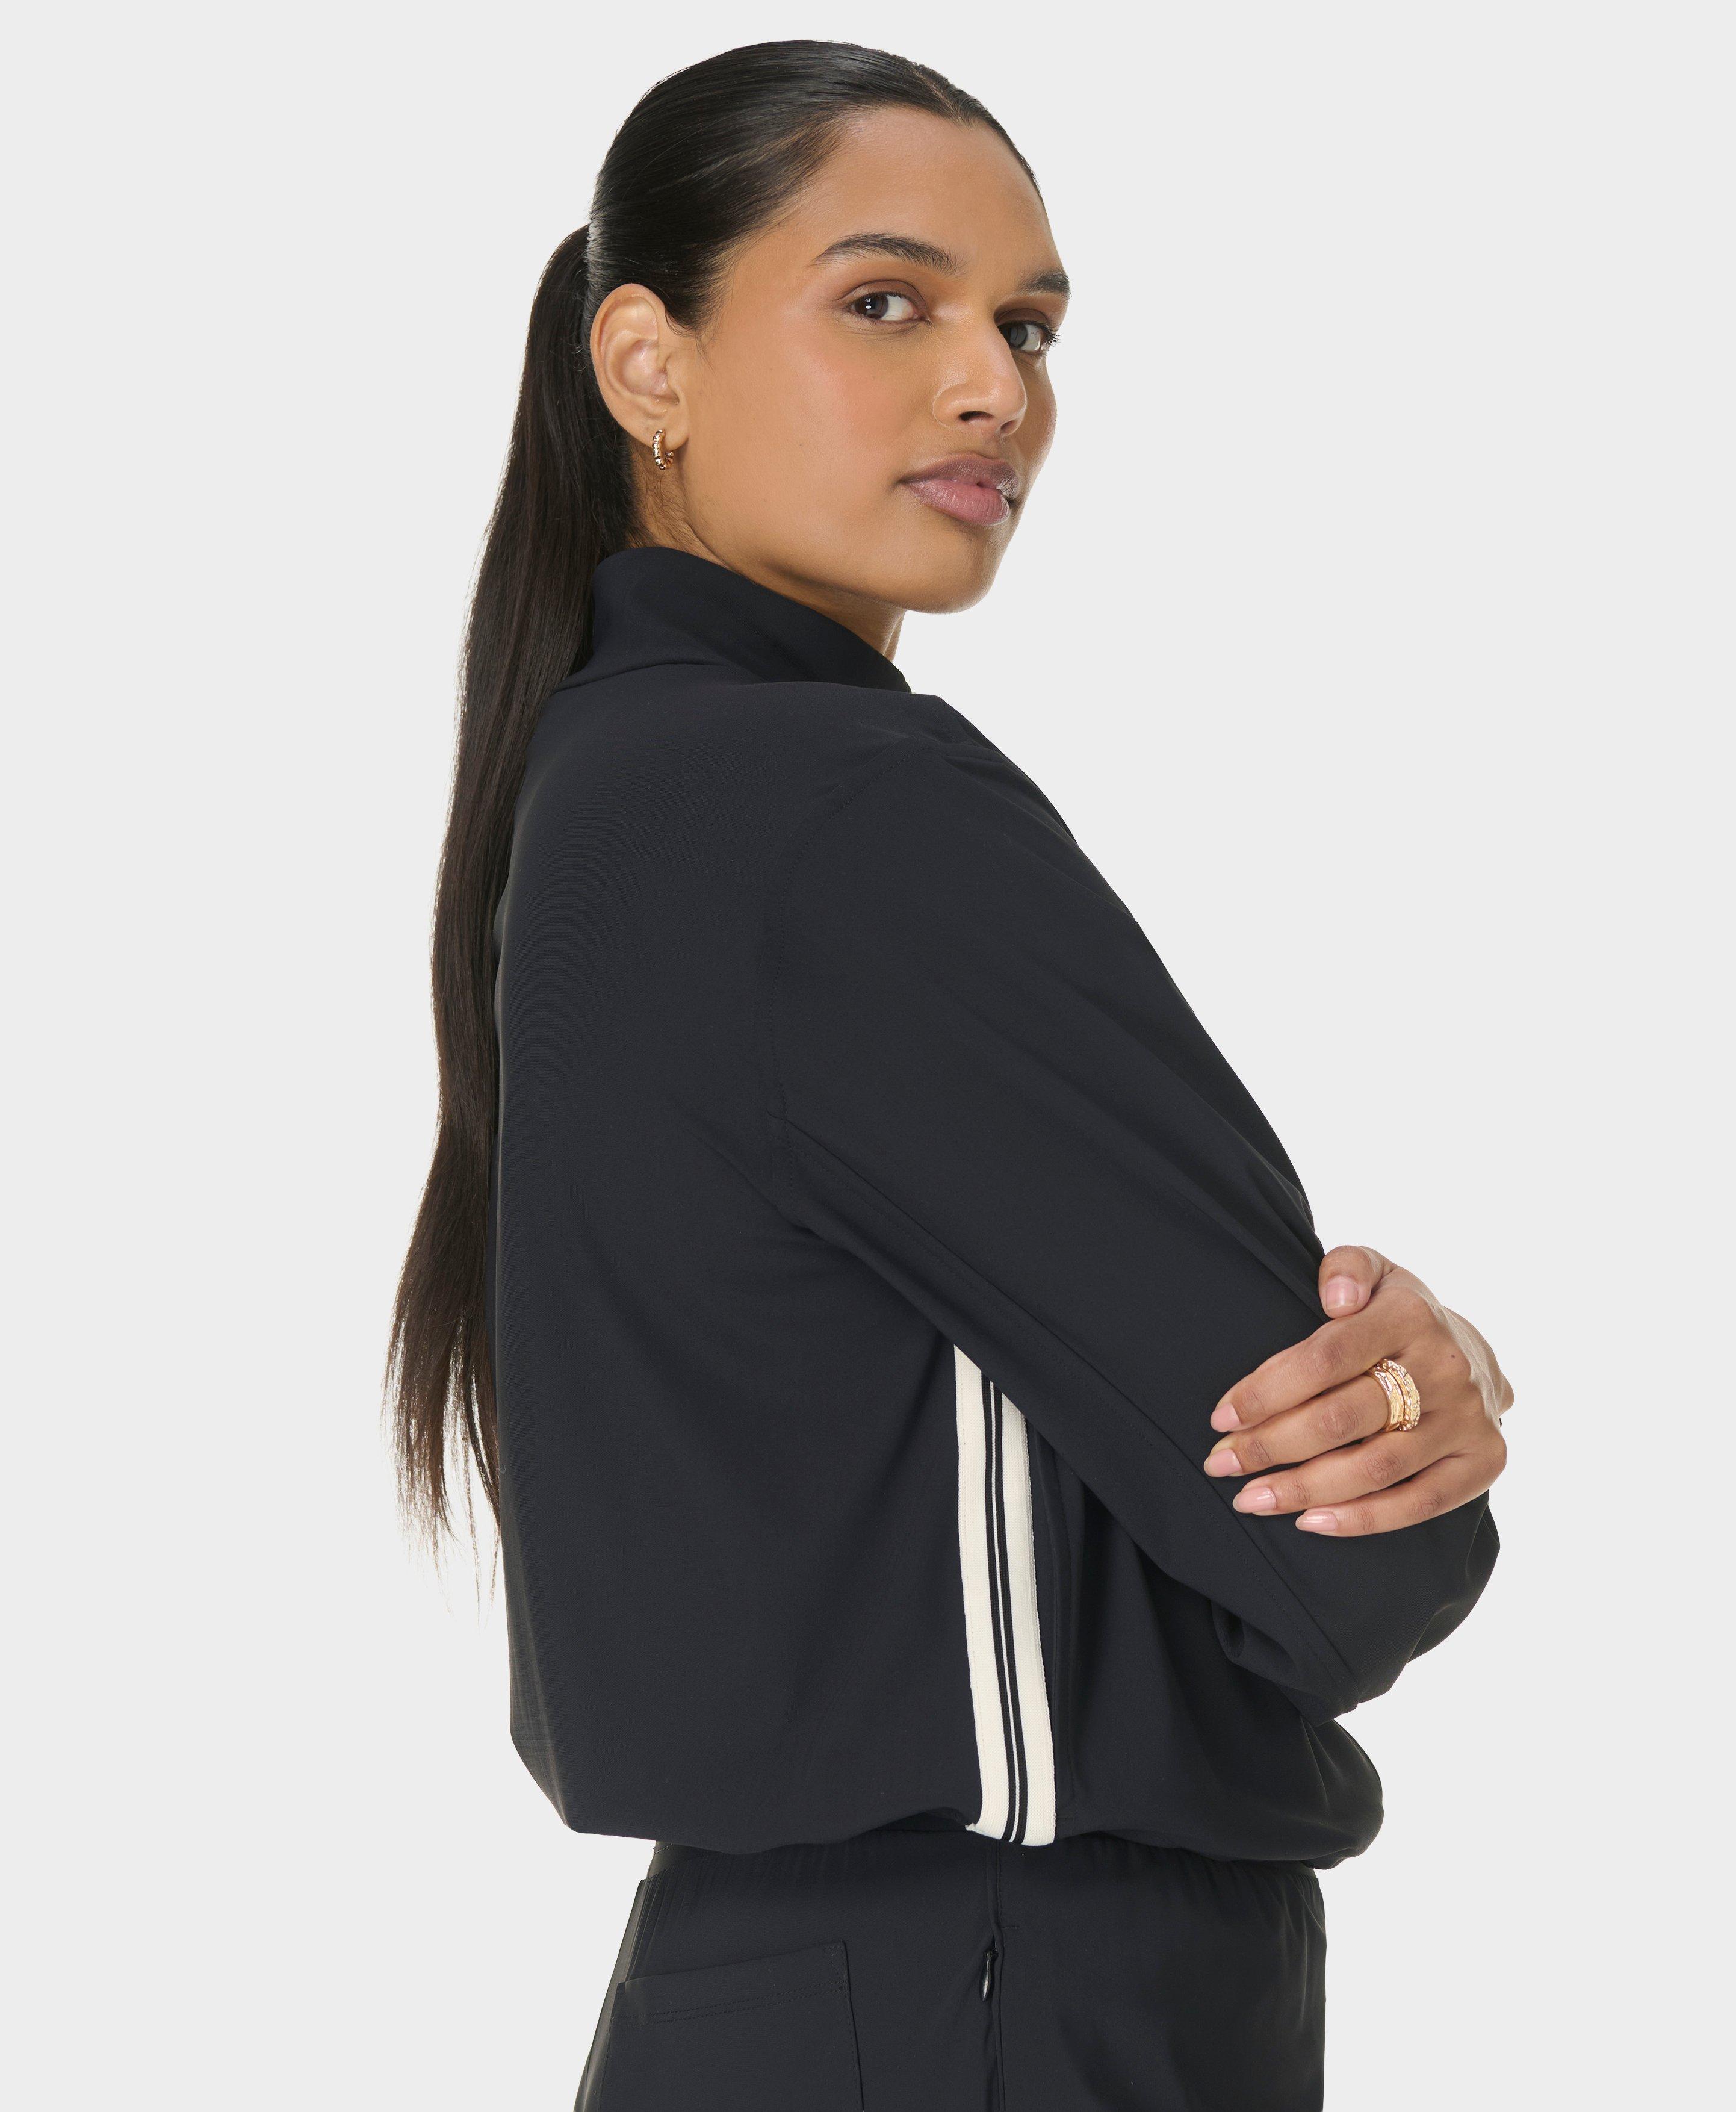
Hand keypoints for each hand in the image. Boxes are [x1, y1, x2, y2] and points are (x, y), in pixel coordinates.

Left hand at [1202, 1246, 1511, 1534]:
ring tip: (1251, 1498)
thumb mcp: (1374, 1271)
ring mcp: (1468, 1419)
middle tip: (1221, 1464)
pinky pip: (1420, 1504)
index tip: (1221, 1418)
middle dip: (1271, 1446)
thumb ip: (1346, 1269)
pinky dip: (1363, 1520)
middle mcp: (1445, 1368)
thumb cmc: (1395, 1315)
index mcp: (1410, 1314)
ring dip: (1305, 1490)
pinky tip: (1310, 1521)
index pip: (1325, 1358)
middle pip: (1343, 1419)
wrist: (1472, 1353)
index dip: (1267, 1392)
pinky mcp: (1483, 1461)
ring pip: (1376, 1468)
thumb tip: (1336, 1299)